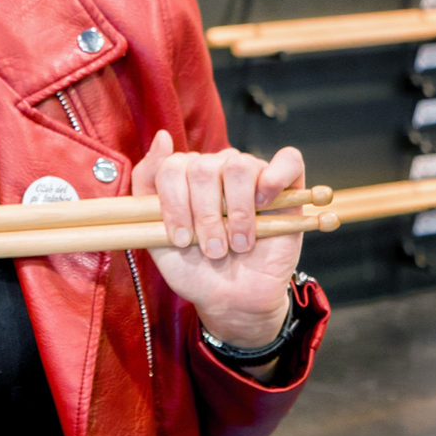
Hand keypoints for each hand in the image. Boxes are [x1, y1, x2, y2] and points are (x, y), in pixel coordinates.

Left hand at [131, 133, 303, 348]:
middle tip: (212, 249)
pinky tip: (265, 203)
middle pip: (203, 169)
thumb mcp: (155, 233)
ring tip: (238, 243)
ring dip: (236, 212)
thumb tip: (162, 136)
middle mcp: (218, 168)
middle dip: (204, 215)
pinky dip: (276, 177)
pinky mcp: (288, 186)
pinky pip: (289, 160)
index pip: (172, 168)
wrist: (232, 299)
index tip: (181, 239)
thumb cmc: (194, 266)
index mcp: (185, 175)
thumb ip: (146, 185)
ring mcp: (252, 174)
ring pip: (238, 166)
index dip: (174, 205)